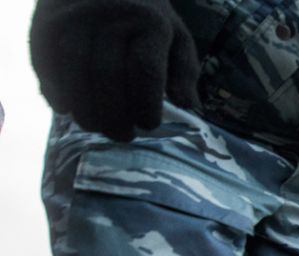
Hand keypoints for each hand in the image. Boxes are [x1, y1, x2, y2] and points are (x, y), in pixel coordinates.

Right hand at [30, 0, 200, 141]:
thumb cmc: (145, 15)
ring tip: (95, 126)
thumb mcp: (175, 35)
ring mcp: (75, 16)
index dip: (145, 105)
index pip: (145, 71)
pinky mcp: (46, 20)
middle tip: (122, 135)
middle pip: (108, 76)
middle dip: (114, 115)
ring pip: (75, 71)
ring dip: (84, 108)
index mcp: (150, 22)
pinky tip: (66, 108)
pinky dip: (54, 90)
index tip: (149, 126)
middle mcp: (110, 16)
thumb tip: (191, 107)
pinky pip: (45, 62)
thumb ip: (185, 71)